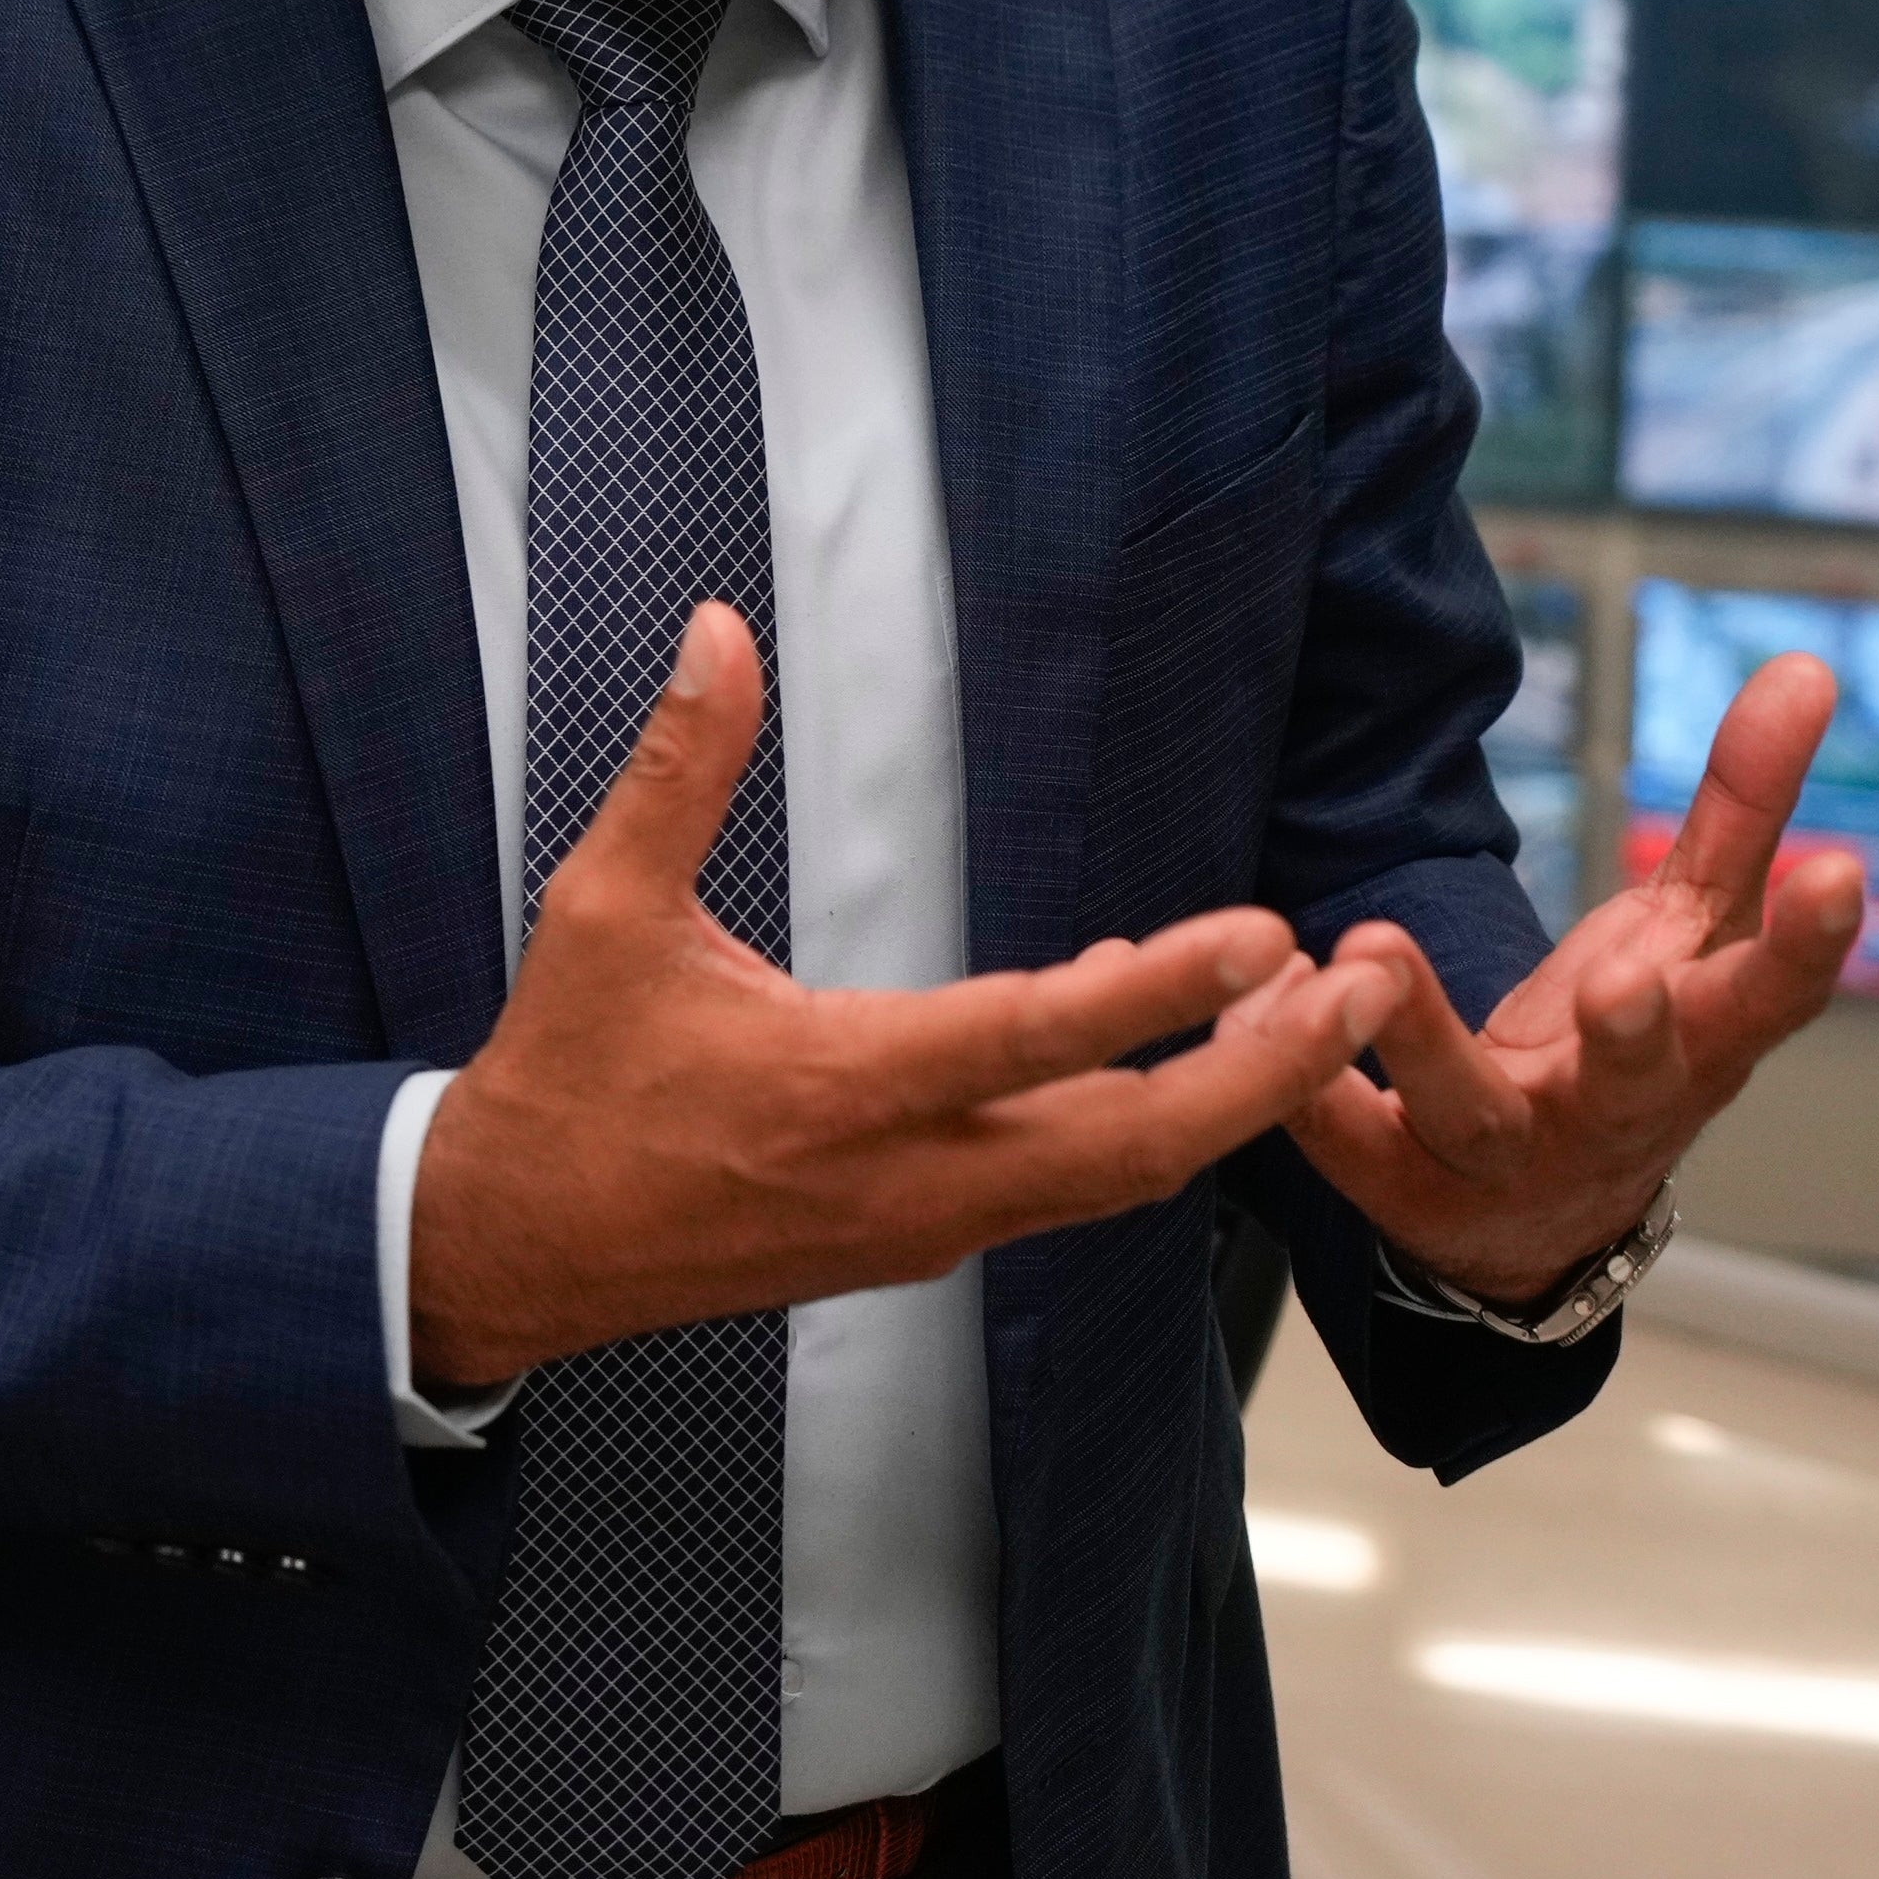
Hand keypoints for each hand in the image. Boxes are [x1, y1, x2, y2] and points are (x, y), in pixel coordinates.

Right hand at [411, 603, 1406, 1387]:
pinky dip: (1148, 1130)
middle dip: (1263, 1073)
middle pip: (1132, 1146)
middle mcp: (907, 1179)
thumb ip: (680, 767)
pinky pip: (1066, 1195)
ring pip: (1115, 1182)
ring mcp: (922, 1228)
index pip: (1032, 1041)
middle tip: (1363, 990)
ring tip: (1313, 1016)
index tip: (1260, 938)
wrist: (515, 1249)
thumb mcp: (603, 908)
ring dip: (1226, 1102)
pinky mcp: (919, 1248)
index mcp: (839, 1088)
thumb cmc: (568, 1078)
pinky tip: (1191, 1059)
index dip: (1155, 992)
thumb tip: (718, 629)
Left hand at [1285, 653, 1863, 1307]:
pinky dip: (1309, 1093)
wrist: (1541, 1224)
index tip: (1837, 874)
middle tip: (1623, 989)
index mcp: (1701, 1044)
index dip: (1811, 943)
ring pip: (1470, 1107)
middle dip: (1636, 1037)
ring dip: (1423, 1036)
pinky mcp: (1407, 1185)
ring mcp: (1510, 1155)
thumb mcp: (1692, 932)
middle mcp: (1617, 1109)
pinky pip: (1351, 1141)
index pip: (1773, 996)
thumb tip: (1804, 669)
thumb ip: (1738, 806)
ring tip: (1369, 949)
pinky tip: (1258, 1021)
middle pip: (1640, 1079)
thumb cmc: (1638, 1049)